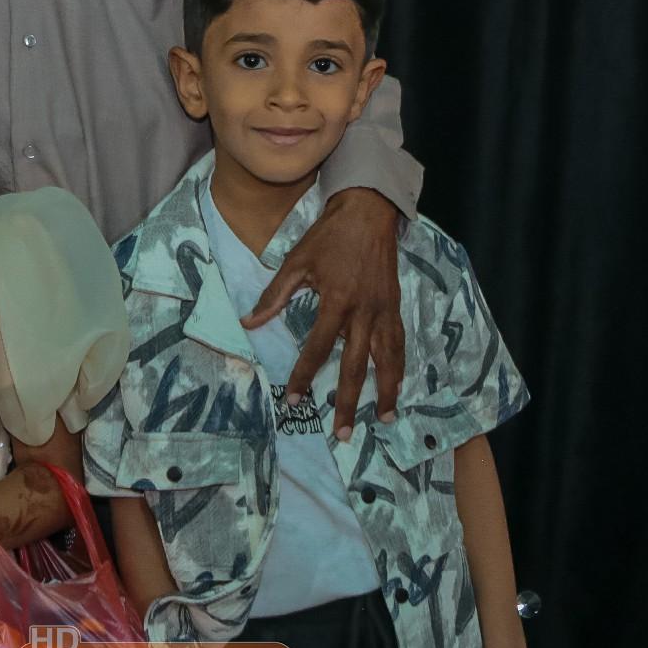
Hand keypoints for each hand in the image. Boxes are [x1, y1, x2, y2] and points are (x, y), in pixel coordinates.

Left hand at [245, 188, 403, 437]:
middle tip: (342, 434)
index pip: (318, 349)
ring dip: (385, 392)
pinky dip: (399, 367)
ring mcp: (384, 311)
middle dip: (348, 403)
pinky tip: (395, 385)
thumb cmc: (328, 237)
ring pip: (387, 360)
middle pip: (356, 366)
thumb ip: (274, 296)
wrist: (367, 213)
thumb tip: (249, 322)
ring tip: (382, 419)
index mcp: (336, 301)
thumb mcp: (296, 261)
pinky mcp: (395, 307)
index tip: (293, 401)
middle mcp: (364, 312)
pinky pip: (399, 343)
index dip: (303, 376)